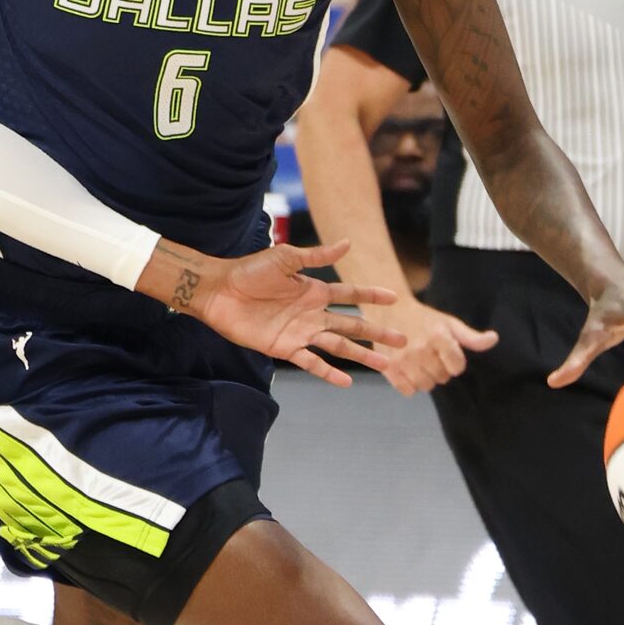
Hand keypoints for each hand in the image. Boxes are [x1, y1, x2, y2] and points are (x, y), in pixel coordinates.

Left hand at [138, 237, 402, 386]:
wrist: (219, 291)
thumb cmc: (249, 270)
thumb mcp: (285, 257)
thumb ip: (317, 256)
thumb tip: (348, 243)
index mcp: (314, 290)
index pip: (351, 294)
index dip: (372, 295)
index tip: (395, 297)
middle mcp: (312, 314)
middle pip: (353, 324)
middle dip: (378, 333)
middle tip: (404, 340)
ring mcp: (300, 332)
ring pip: (339, 346)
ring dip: (362, 355)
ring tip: (387, 365)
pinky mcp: (284, 348)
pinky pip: (311, 362)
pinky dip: (328, 372)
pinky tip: (346, 381)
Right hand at [380, 295, 498, 397]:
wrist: (389, 312)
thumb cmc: (423, 319)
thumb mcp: (449, 323)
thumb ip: (472, 336)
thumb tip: (494, 339)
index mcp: (438, 337)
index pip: (457, 368)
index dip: (455, 362)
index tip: (447, 353)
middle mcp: (420, 350)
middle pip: (442, 378)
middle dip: (440, 369)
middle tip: (431, 356)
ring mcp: (403, 360)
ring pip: (425, 386)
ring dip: (425, 378)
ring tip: (419, 363)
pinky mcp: (389, 369)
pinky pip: (408, 391)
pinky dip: (410, 385)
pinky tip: (408, 370)